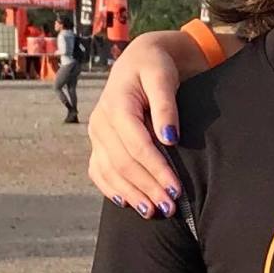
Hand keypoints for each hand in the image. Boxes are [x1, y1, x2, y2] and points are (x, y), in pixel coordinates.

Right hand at [85, 32, 201, 216]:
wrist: (140, 60)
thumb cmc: (155, 67)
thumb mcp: (163, 77)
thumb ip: (165, 105)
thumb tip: (169, 138)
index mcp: (116, 105)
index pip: (137, 145)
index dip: (157, 170)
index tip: (176, 189)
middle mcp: (101, 122)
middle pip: (123, 163)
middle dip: (147, 187)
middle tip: (170, 207)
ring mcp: (97, 134)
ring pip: (109, 171)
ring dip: (131, 194)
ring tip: (153, 212)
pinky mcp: (98, 142)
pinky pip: (98, 171)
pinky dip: (111, 189)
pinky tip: (127, 202)